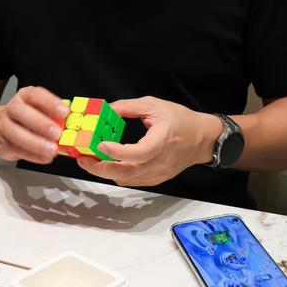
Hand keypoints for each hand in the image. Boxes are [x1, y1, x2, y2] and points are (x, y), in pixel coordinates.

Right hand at [0, 86, 67, 163]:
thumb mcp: (40, 110)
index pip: (34, 95)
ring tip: (52, 149)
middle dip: (40, 123)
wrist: (0, 126)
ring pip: (15, 133)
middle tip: (57, 133)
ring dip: (35, 143)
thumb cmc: (27, 116)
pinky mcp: (3, 144)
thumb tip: (71, 122)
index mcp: (24, 96)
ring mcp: (4, 126)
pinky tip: (45, 157)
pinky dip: (32, 156)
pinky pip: (16, 150)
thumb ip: (54, 115)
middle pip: (20, 112)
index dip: (49, 102)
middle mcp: (12, 109)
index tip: (64, 112)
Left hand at [77, 96, 220, 186]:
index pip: (140, 153)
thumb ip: (129, 107)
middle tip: (83, 159)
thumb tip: (106, 108)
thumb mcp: (154, 105)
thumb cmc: (180, 119)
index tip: (100, 145)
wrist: (202, 139)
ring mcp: (159, 173)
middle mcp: (161, 161)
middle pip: (128, 172)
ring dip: (106, 172)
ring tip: (90, 161)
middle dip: (102, 168)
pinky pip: (133, 181)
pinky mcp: (157, 178)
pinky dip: (117, 175)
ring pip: (127, 179)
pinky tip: (107, 165)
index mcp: (163, 139)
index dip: (118, 152)